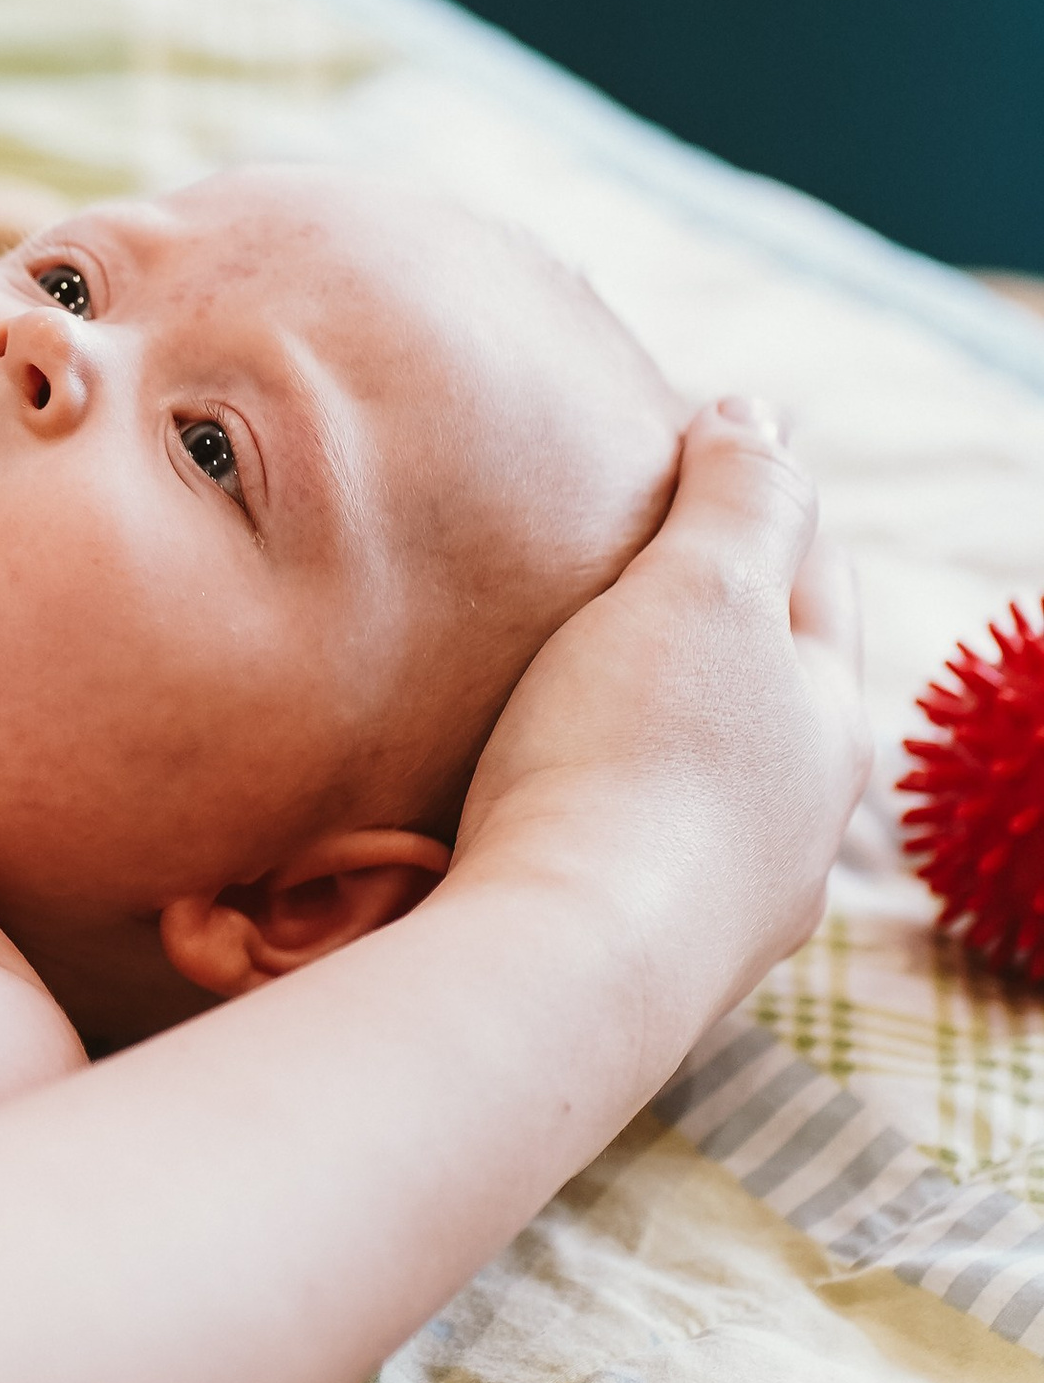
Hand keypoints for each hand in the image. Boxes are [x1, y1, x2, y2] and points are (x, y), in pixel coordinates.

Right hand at [454, 398, 868, 1069]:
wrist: (564, 965)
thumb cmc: (634, 760)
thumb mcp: (701, 589)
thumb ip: (741, 498)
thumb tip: (759, 416)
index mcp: (825, 721)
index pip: (813, 578)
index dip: (762, 502)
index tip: (700, 443)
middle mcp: (797, 823)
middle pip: (766, 688)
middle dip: (719, 622)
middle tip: (640, 557)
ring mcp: (726, 904)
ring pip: (707, 781)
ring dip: (662, 725)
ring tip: (587, 679)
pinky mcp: (644, 961)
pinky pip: (636, 851)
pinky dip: (610, 806)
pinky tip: (557, 801)